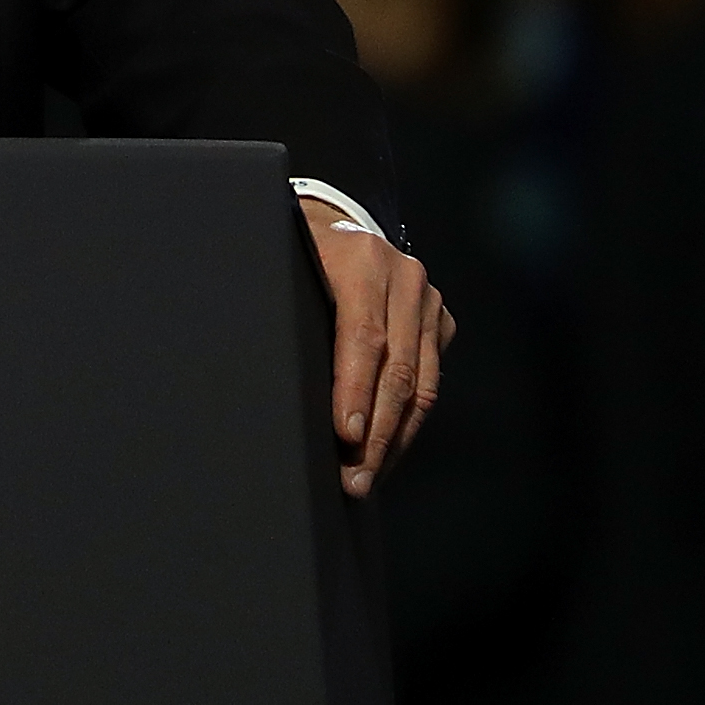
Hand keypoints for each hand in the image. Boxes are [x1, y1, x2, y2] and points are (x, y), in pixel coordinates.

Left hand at [302, 196, 449, 496]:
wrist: (336, 224)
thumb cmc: (297, 257)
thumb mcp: (285, 270)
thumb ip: (287, 314)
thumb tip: (263, 383)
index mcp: (361, 260)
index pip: (362, 337)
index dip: (354, 390)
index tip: (346, 436)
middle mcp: (405, 278)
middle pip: (398, 370)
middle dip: (377, 433)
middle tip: (355, 480)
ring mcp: (428, 299)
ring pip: (422, 384)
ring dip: (396, 438)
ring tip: (369, 478)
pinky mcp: (440, 320)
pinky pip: (430, 382)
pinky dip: (408, 421)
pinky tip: (388, 452)